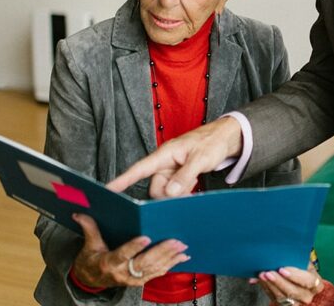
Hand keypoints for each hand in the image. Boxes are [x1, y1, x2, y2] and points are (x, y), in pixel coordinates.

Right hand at [70, 213, 188, 287]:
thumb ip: (89, 228)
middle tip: (176, 241)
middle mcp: (122, 273)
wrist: (90, 280)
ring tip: (182, 247)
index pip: (122, 254)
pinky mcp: (140, 280)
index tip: (146, 237)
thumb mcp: (88, 245)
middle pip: (144, 262)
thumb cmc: (91, 261)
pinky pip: (157, 273)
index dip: (134, 247)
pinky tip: (182, 257)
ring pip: (154, 268)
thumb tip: (79, 213)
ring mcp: (132, 279)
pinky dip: (171, 265)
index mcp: (108, 263)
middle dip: (161, 251)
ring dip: (170, 258)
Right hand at [107, 117, 243, 197]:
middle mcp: (165, 163)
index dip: (122, 180)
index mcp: (165, 155)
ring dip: (178, 194)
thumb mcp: (200, 158)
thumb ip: (185, 175)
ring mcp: (172, 170)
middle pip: (155, 188)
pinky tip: (194, 186)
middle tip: (188, 191)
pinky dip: (183, 192)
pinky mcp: (179, 175)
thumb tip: (169, 193)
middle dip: (167, 196)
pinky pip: (175, 190)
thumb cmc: (212, 142)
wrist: (226, 138)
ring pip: (166, 192)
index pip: (139, 169)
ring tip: (194, 184)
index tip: (107, 190)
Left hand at [254, 265, 325, 304]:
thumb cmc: (303, 267)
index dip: (294, 276)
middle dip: (278, 281)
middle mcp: (307, 296)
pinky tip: (260, 280)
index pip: (307, 281)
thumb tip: (282, 256)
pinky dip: (266, 288)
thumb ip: (296, 259)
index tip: (282, 269)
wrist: (301, 279)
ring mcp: (296, 302)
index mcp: (316, 284)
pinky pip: (274, 298)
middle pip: (292, 291)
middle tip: (268, 272)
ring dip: (270, 285)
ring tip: (262, 275)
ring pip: (282, 296)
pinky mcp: (285, 305)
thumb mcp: (305, 262)